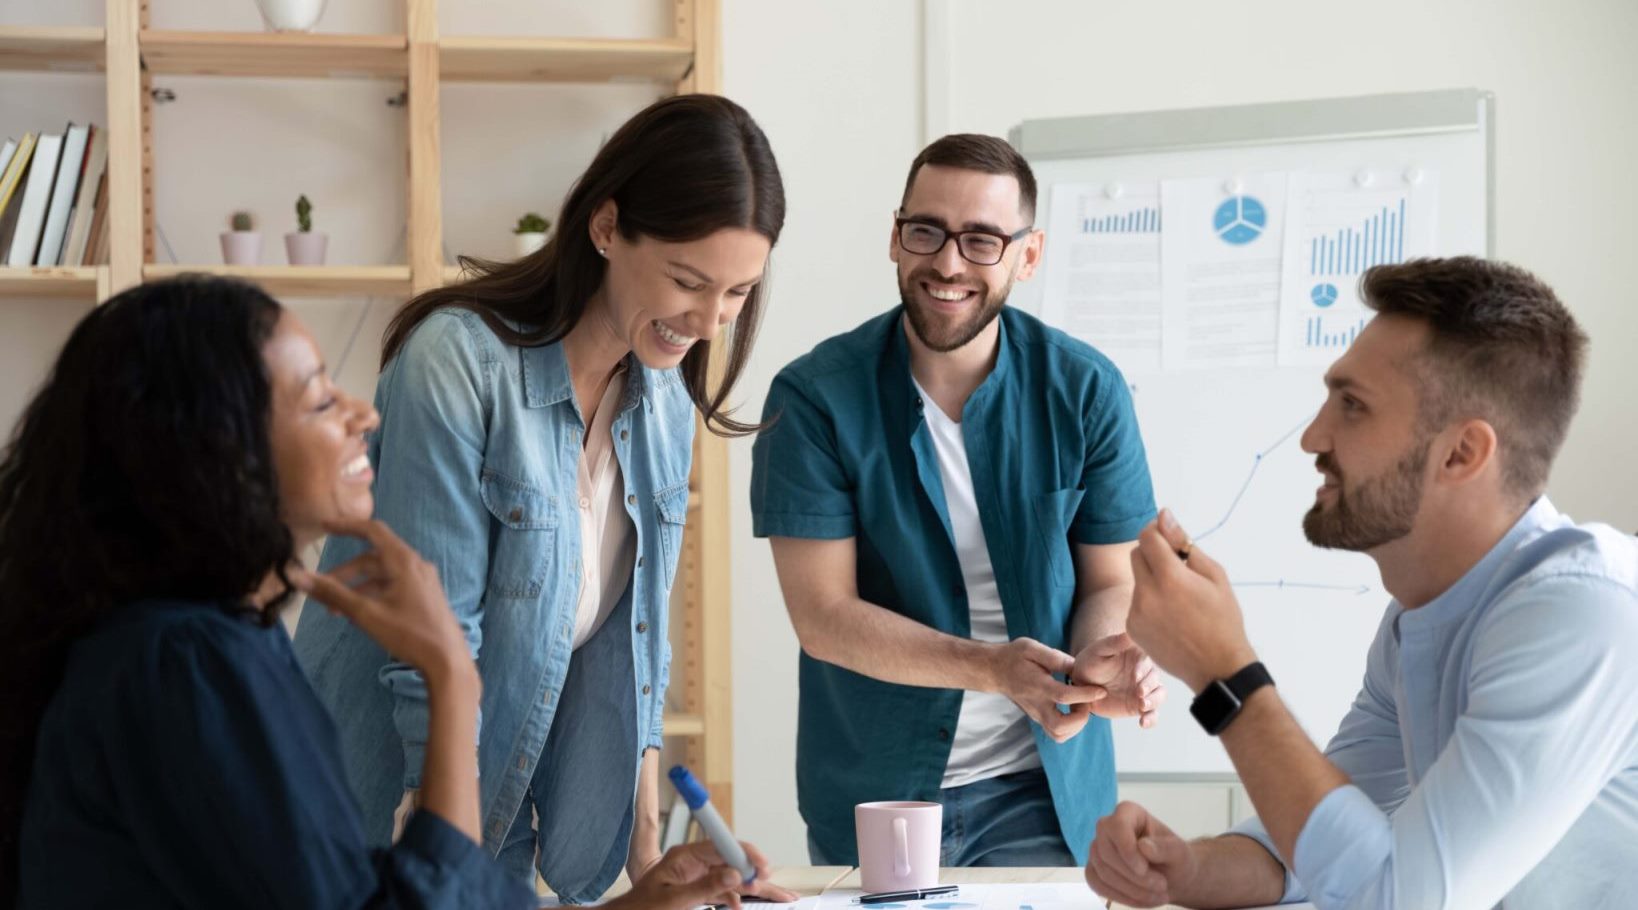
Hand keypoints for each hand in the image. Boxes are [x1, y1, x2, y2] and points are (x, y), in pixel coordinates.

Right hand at [291, 518, 471, 682]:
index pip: (372, 531)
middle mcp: (415, 564)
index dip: (346, 526)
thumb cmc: (409, 634)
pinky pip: (394, 586)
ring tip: (336, 611)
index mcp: (404, 561)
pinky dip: (374, 594)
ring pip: (383, 575)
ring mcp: (423, 580)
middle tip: (322, 590)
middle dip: (346, 573)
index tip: (324, 526)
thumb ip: (332, 593)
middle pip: (374, 558)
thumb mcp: (366, 614)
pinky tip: (360, 615)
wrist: (448, 661)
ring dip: (358, 587)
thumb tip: (298, 576)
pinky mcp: (425, 595)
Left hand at [612, 840, 793, 909]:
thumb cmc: (641, 908)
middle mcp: (693, 862)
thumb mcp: (673, 900)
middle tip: (770, 881)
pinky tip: (743, 905)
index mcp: (684, 856)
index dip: (745, 853)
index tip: (762, 865)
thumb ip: (704, 888)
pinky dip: (735, 898)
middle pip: (731, 861)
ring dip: (750, 886)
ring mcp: (696, 876)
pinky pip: (723, 891)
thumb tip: (735, 875)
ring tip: (775, 894)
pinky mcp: (697, 890)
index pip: (721, 846)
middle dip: (753, 871)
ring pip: (731, 877)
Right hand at [991, 637, 1107, 742]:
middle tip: (1086, 702)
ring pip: (1058, 735)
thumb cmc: (1014, 656)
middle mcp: (1036, 705)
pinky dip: (1070, 728)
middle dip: (1080, 719)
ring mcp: (1036, 715)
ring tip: (1080, 707)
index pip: (1064, 696)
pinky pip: (1057, 733)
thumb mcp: (1032, 648)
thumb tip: (1078, 666)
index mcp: (1037, 686)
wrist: (994, 670)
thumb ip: (1055, 658)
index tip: (1101, 690)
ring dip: (1076, 726)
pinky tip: (1073, 710)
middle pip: (1060, 727)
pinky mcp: (1038, 718)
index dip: (1085, 695)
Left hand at [1072, 633, 1165, 726]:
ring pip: (1159, 696)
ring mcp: (1144, 690)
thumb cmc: (1091, 661)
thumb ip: (1115, 642)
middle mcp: (1145, 673)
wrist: (1082, 682)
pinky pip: (1152, 714)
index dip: (1143, 669)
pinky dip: (1152, 719)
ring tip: (1141, 707)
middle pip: (1156, 679)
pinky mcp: (1140, 706)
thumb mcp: (1100, 650)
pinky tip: (1142, 723)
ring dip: (1153, 702)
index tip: (1134, 676)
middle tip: (1139, 693)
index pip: (1148, 661)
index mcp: (1138, 656)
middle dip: (1150, 687)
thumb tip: (1130, 632)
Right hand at [1086, 802, 1199, 907]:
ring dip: (1130, 890)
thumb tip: (1143, 846)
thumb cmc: (1176, 860)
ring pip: (1102, 871)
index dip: (1126, 849)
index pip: (1116, 825)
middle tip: (1161, 887)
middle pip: (1106, 852)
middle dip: (1133, 876)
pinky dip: (1120, 897)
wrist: (1171, 878)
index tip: (1144, 870)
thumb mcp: (1180, 853)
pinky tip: (1140, 900)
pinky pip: (1097, 884)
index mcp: (1129, 813)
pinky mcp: (1094, 869)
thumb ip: (1166, 848)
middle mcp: (1108, 827)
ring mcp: (1098, 849)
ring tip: (1157, 896)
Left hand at [1127, 510, 1257, 693]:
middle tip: (1178, 566)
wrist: (1218, 668)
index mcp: (1170, 578)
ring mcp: (1136, 613)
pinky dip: (1149, 600)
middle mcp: (1146, 594)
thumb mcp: (1214, 575)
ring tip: (1179, 597)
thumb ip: (1184, 543)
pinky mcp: (1132, 628)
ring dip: (1152, 578)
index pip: (1147, 537)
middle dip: (1153, 552)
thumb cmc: (1223, 619)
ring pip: (1137, 579)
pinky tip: (1171, 615)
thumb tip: (1163, 515)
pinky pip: (1136, 602)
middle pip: (1136, 554)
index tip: (1168, 534)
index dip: (1156, 529)